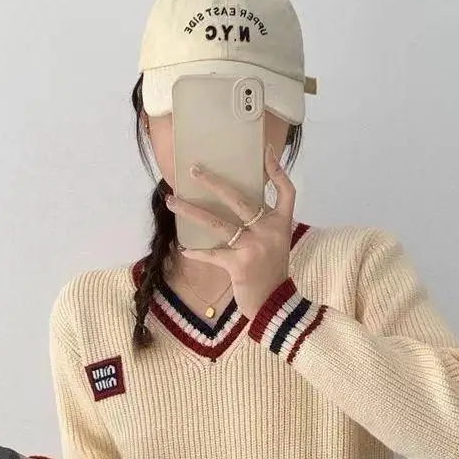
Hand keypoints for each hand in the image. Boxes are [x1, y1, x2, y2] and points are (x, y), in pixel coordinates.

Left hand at [166, 143, 294, 319]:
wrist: (276, 306)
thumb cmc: (271, 275)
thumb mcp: (276, 245)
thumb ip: (263, 226)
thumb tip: (236, 211)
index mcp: (281, 224)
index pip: (286, 191)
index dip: (277, 170)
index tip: (264, 152)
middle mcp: (269, 231)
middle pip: (239, 199)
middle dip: (214, 182)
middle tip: (194, 170)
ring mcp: (254, 246)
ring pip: (217, 223)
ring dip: (191, 211)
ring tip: (172, 201)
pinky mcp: (239, 264)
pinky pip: (212, 254)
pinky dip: (197, 252)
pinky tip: (184, 249)